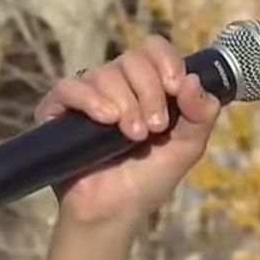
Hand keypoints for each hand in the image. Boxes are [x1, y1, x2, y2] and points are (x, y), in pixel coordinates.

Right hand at [32, 35, 220, 229]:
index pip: (154, 48)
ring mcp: (88, 95)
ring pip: (105, 73)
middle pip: (132, 59)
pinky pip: (69, 87)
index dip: (167, 61)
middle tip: (153, 128)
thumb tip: (193, 80)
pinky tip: (105, 120)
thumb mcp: (187, 147)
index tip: (175, 88)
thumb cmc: (149, 178)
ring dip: (125, 104)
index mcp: (149, 85)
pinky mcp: (58, 110)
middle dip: (149, 92)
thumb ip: (201, 115)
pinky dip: (90, 100)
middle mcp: (118, 84)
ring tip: (131, 136)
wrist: (115, 212)